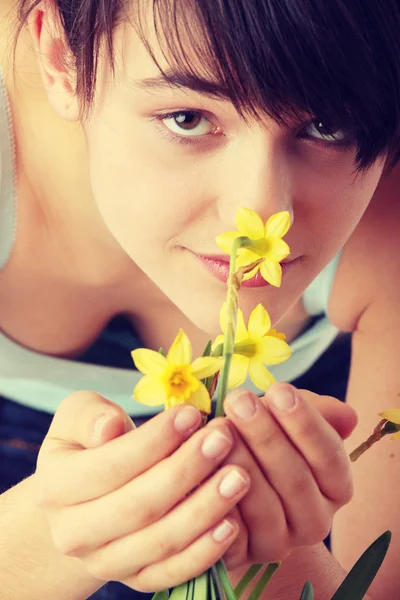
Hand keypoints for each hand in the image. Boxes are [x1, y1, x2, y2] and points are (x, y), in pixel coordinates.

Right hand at [33, 391, 249, 591]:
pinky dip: (205, 552)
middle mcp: (75, 533)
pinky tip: (233, 522)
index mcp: (56, 487)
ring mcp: (105, 563)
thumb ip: (88, 414)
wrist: (82, 501)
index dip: (155, 440)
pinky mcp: (135, 580)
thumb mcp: (78, 418)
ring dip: (205, 509)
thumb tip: (109, 427)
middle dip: (186, 470)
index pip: (111, 465)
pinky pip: (173, 574)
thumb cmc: (89, 445)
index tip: (192, 414)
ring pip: (160, 542)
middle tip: (223, 438)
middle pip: (138, 506)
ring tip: (239, 475)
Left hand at [209, 382, 356, 568]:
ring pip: (264, 505)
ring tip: (216, 427)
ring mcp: (280, 542)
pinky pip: (231, 530)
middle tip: (239, 401)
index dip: (304, 422)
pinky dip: (217, 497)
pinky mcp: (244, 555)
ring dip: (238, 461)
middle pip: (295, 478)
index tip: (278, 391)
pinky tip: (202, 466)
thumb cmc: (264, 443)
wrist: (233, 491)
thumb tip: (347, 416)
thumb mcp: (289, 422)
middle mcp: (316, 520)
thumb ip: (316, 413)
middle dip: (265, 435)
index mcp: (336, 486)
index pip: (328, 455)